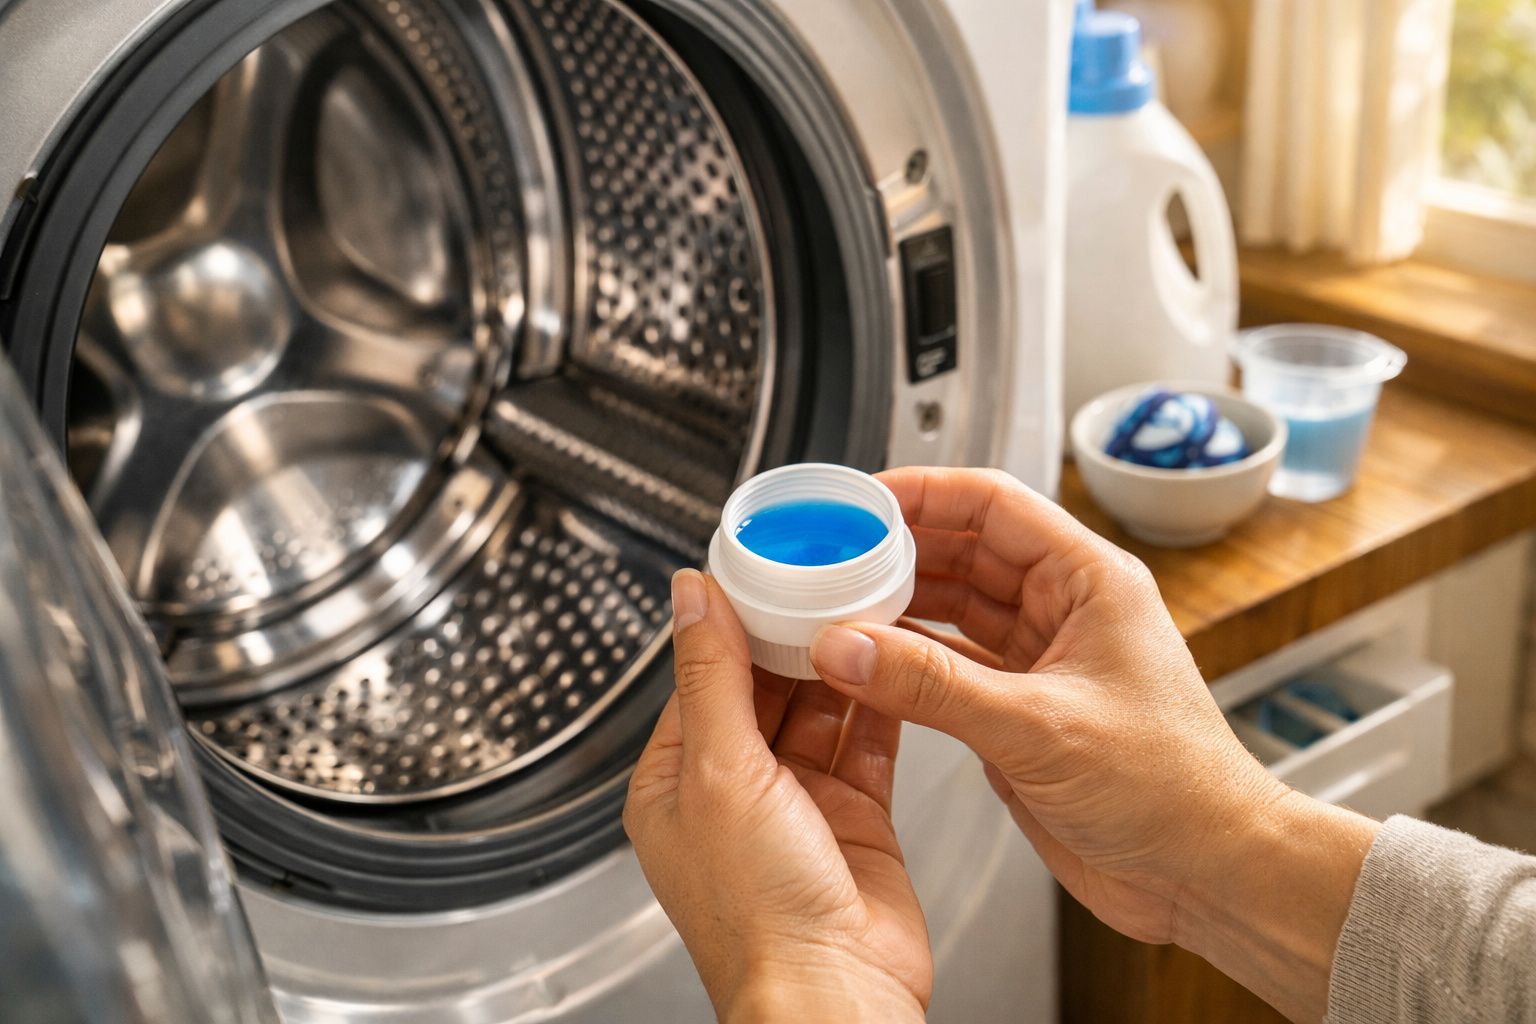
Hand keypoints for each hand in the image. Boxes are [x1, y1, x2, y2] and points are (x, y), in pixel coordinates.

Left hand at [624, 569, 928, 1022]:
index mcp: (678, 781)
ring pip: (818, 710)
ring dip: (838, 664)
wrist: (835, 994)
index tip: (762, 568)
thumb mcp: (718, 770)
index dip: (731, 621)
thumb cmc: (757, 913)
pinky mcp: (855, 816)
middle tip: (823, 575)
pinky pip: (866, 743)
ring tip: (863, 604)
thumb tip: (690, 595)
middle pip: (763, 687)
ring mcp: (798, 803)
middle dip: (791, 636)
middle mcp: (735, 790)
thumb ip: (710, 675)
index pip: (701, 676)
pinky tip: (892, 661)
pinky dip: (879, 703)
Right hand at [808, 467, 1379, 1022]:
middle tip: (831, 557)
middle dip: (896, 551)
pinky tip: (865, 665)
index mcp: (1090, 580)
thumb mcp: (1039, 726)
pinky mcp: (1021, 711)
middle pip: (964, 552)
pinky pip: (950, 669)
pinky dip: (906, 665)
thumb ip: (933, 685)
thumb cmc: (1173, 789)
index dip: (924, 492)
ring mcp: (1042, 660)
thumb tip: (847, 646)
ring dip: (896, 609)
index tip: (860, 501)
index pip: (993, 504)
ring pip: (953, 611)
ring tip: (834, 607)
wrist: (1207, 874)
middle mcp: (1065, 610)